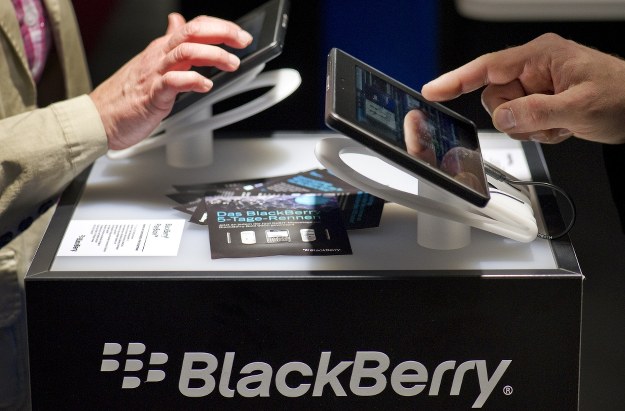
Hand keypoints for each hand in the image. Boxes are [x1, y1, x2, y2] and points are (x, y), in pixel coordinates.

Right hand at [90, 13, 252, 149]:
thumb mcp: (152, 63)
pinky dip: (192, 80)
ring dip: (213, 55)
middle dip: (222, 33)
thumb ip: (170, 45)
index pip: (193, 26)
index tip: (240, 35)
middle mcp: (158, 57)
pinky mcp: (151, 96)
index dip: (220, 26)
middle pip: (192, 32)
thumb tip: (178, 22)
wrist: (98, 120)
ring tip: (231, 64)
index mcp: (161, 50)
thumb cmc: (126, 97)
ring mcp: (154, 75)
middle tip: (243, 42)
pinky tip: (206, 85)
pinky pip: (172, 82)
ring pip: (185, 52)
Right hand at [421, 33, 624, 143]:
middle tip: (543, 120)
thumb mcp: (579, 107)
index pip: (487, 67)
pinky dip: (537, 132)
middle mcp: (534, 68)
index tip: (433, 91)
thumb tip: (503, 117)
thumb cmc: (623, 95)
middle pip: (494, 98)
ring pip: (505, 114)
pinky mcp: (540, 101)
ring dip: (528, 128)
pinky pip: (520, 122)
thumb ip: (536, 112)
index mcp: (540, 56)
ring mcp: (536, 86)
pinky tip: (560, 127)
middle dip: (514, 116)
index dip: (456, 80)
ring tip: (558, 124)